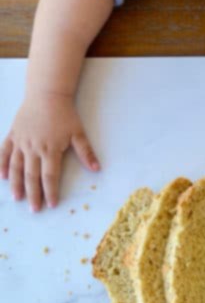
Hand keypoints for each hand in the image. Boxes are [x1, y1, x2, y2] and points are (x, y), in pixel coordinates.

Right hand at [0, 92, 99, 211]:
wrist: (46, 93)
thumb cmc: (64, 113)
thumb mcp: (78, 133)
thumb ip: (86, 153)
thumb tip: (97, 169)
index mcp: (50, 149)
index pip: (50, 176)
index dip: (50, 191)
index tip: (51, 204)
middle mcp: (33, 148)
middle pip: (32, 176)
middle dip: (33, 194)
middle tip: (34, 209)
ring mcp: (21, 142)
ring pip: (16, 167)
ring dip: (16, 184)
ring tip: (16, 198)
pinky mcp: (13, 135)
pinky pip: (4, 152)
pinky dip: (2, 165)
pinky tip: (2, 177)